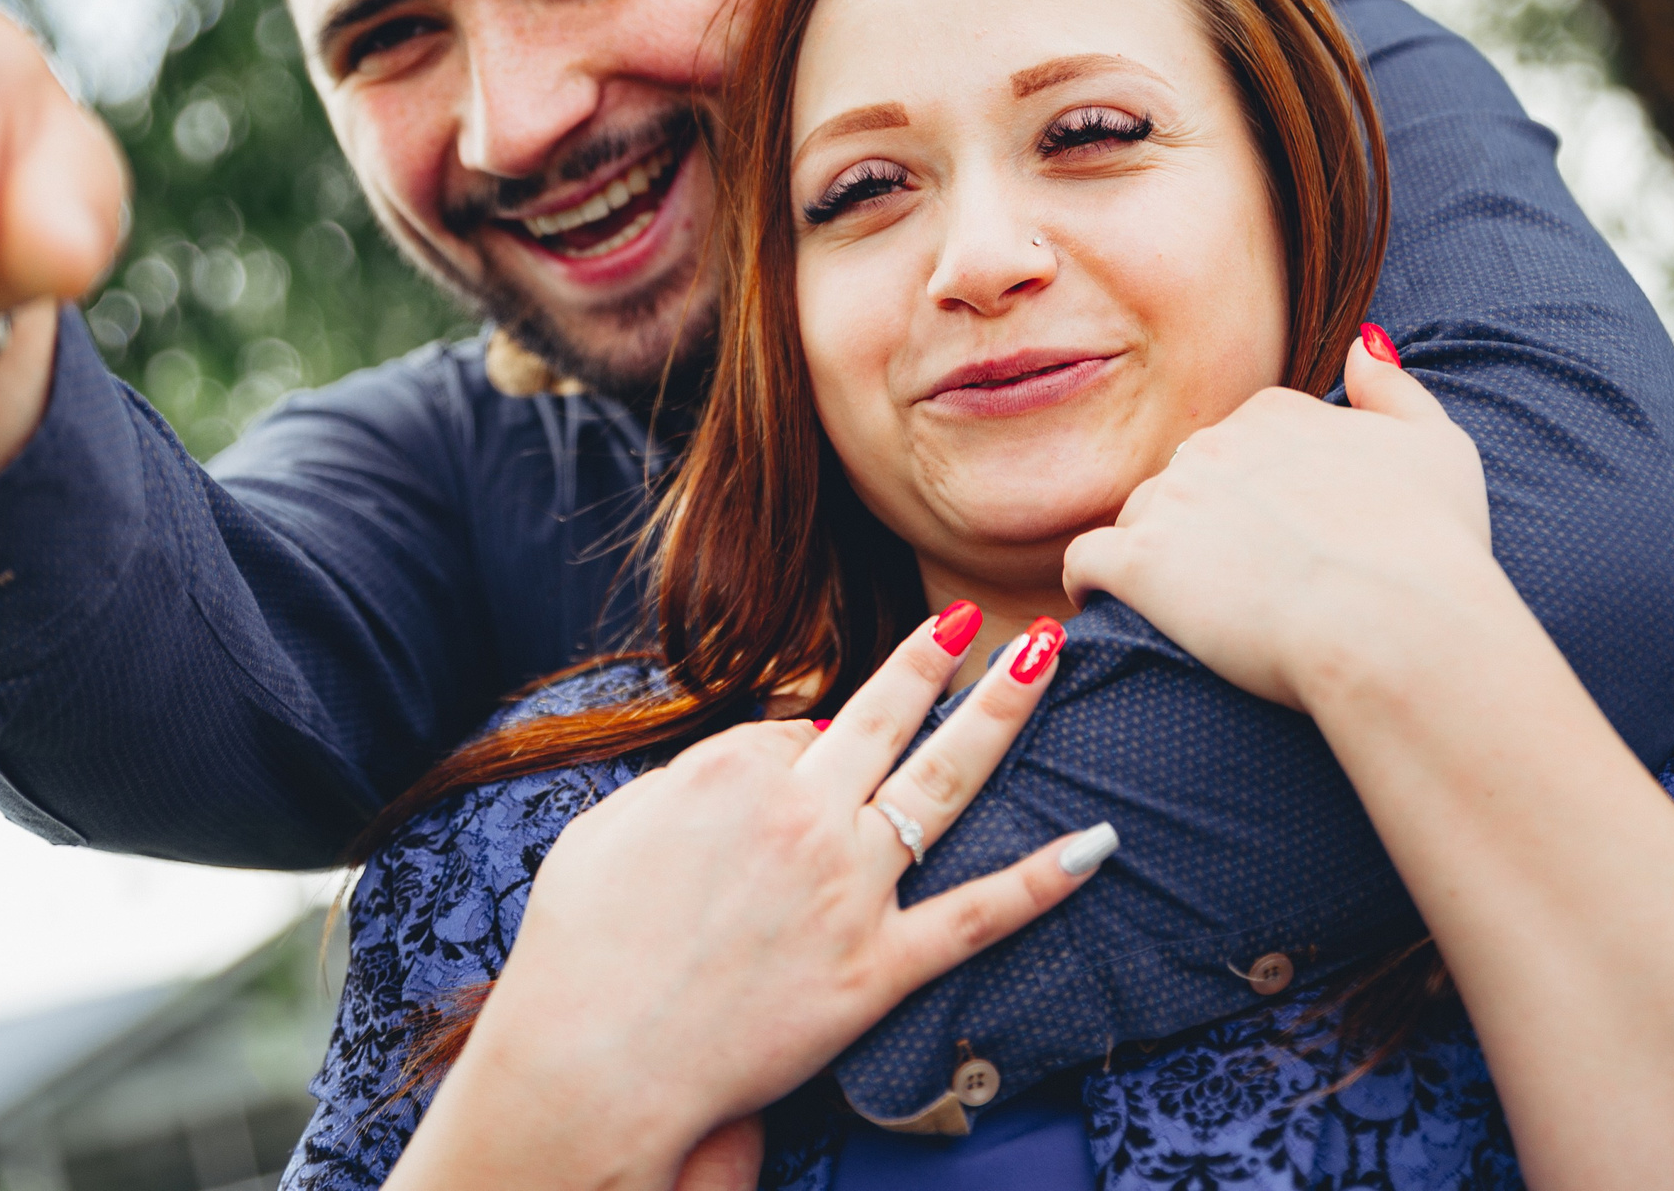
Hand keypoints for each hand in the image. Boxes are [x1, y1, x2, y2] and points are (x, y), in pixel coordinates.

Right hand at [393, 604, 1114, 1190]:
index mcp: (730, 770)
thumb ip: (688, 780)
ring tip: (1045, 657)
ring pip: (946, 782)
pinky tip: (1095, 844)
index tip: (795, 773)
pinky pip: (976, 917)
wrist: (592, 1060)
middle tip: (978, 614)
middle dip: (937, 657)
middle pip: (887, 715)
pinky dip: (1042, 881)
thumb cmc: (578, 947)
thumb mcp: (611, 824)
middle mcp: (803, 815)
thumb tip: (754, 764)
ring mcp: (848, 891)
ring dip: (1002, 713)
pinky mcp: (877, 970)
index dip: (797, 751)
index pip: (793, 729)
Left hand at [1062, 327, 1496, 710]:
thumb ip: (1393, 389)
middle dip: (1202, 523)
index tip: (1276, 539)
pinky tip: (1108, 606)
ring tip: (1189, 607)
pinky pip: (1084, 564)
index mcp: (1275, 412)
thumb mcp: (1437, 447)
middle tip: (1239, 582)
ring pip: (1138, 518)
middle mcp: (1212, 442)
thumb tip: (1363, 342)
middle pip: (1185, 479)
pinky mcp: (1138, 562)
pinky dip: (1092, 584)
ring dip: (1155, 554)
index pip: (1238, 444)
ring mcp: (1170, 500)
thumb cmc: (1430, 546)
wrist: (1396, 623)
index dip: (1252, 495)